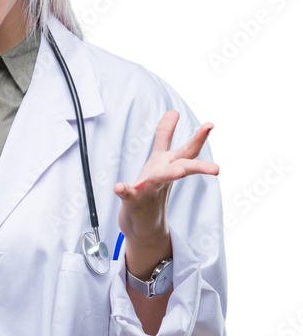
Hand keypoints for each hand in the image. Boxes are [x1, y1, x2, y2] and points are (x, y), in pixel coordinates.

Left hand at [115, 110, 218, 250]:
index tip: (210, 125)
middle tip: (217, 169)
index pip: (186, 150)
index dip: (198, 137)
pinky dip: (124, 190)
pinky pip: (128, 194)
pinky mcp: (133, 200)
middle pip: (183, 166)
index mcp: (169, 165)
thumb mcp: (161, 160)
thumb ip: (165, 136)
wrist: (142, 225)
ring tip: (181, 171)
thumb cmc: (151, 188)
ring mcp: (148, 188)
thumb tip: (174, 111)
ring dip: (171, 173)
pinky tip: (119, 187)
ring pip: (162, 178)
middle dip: (199, 166)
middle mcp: (162, 175)